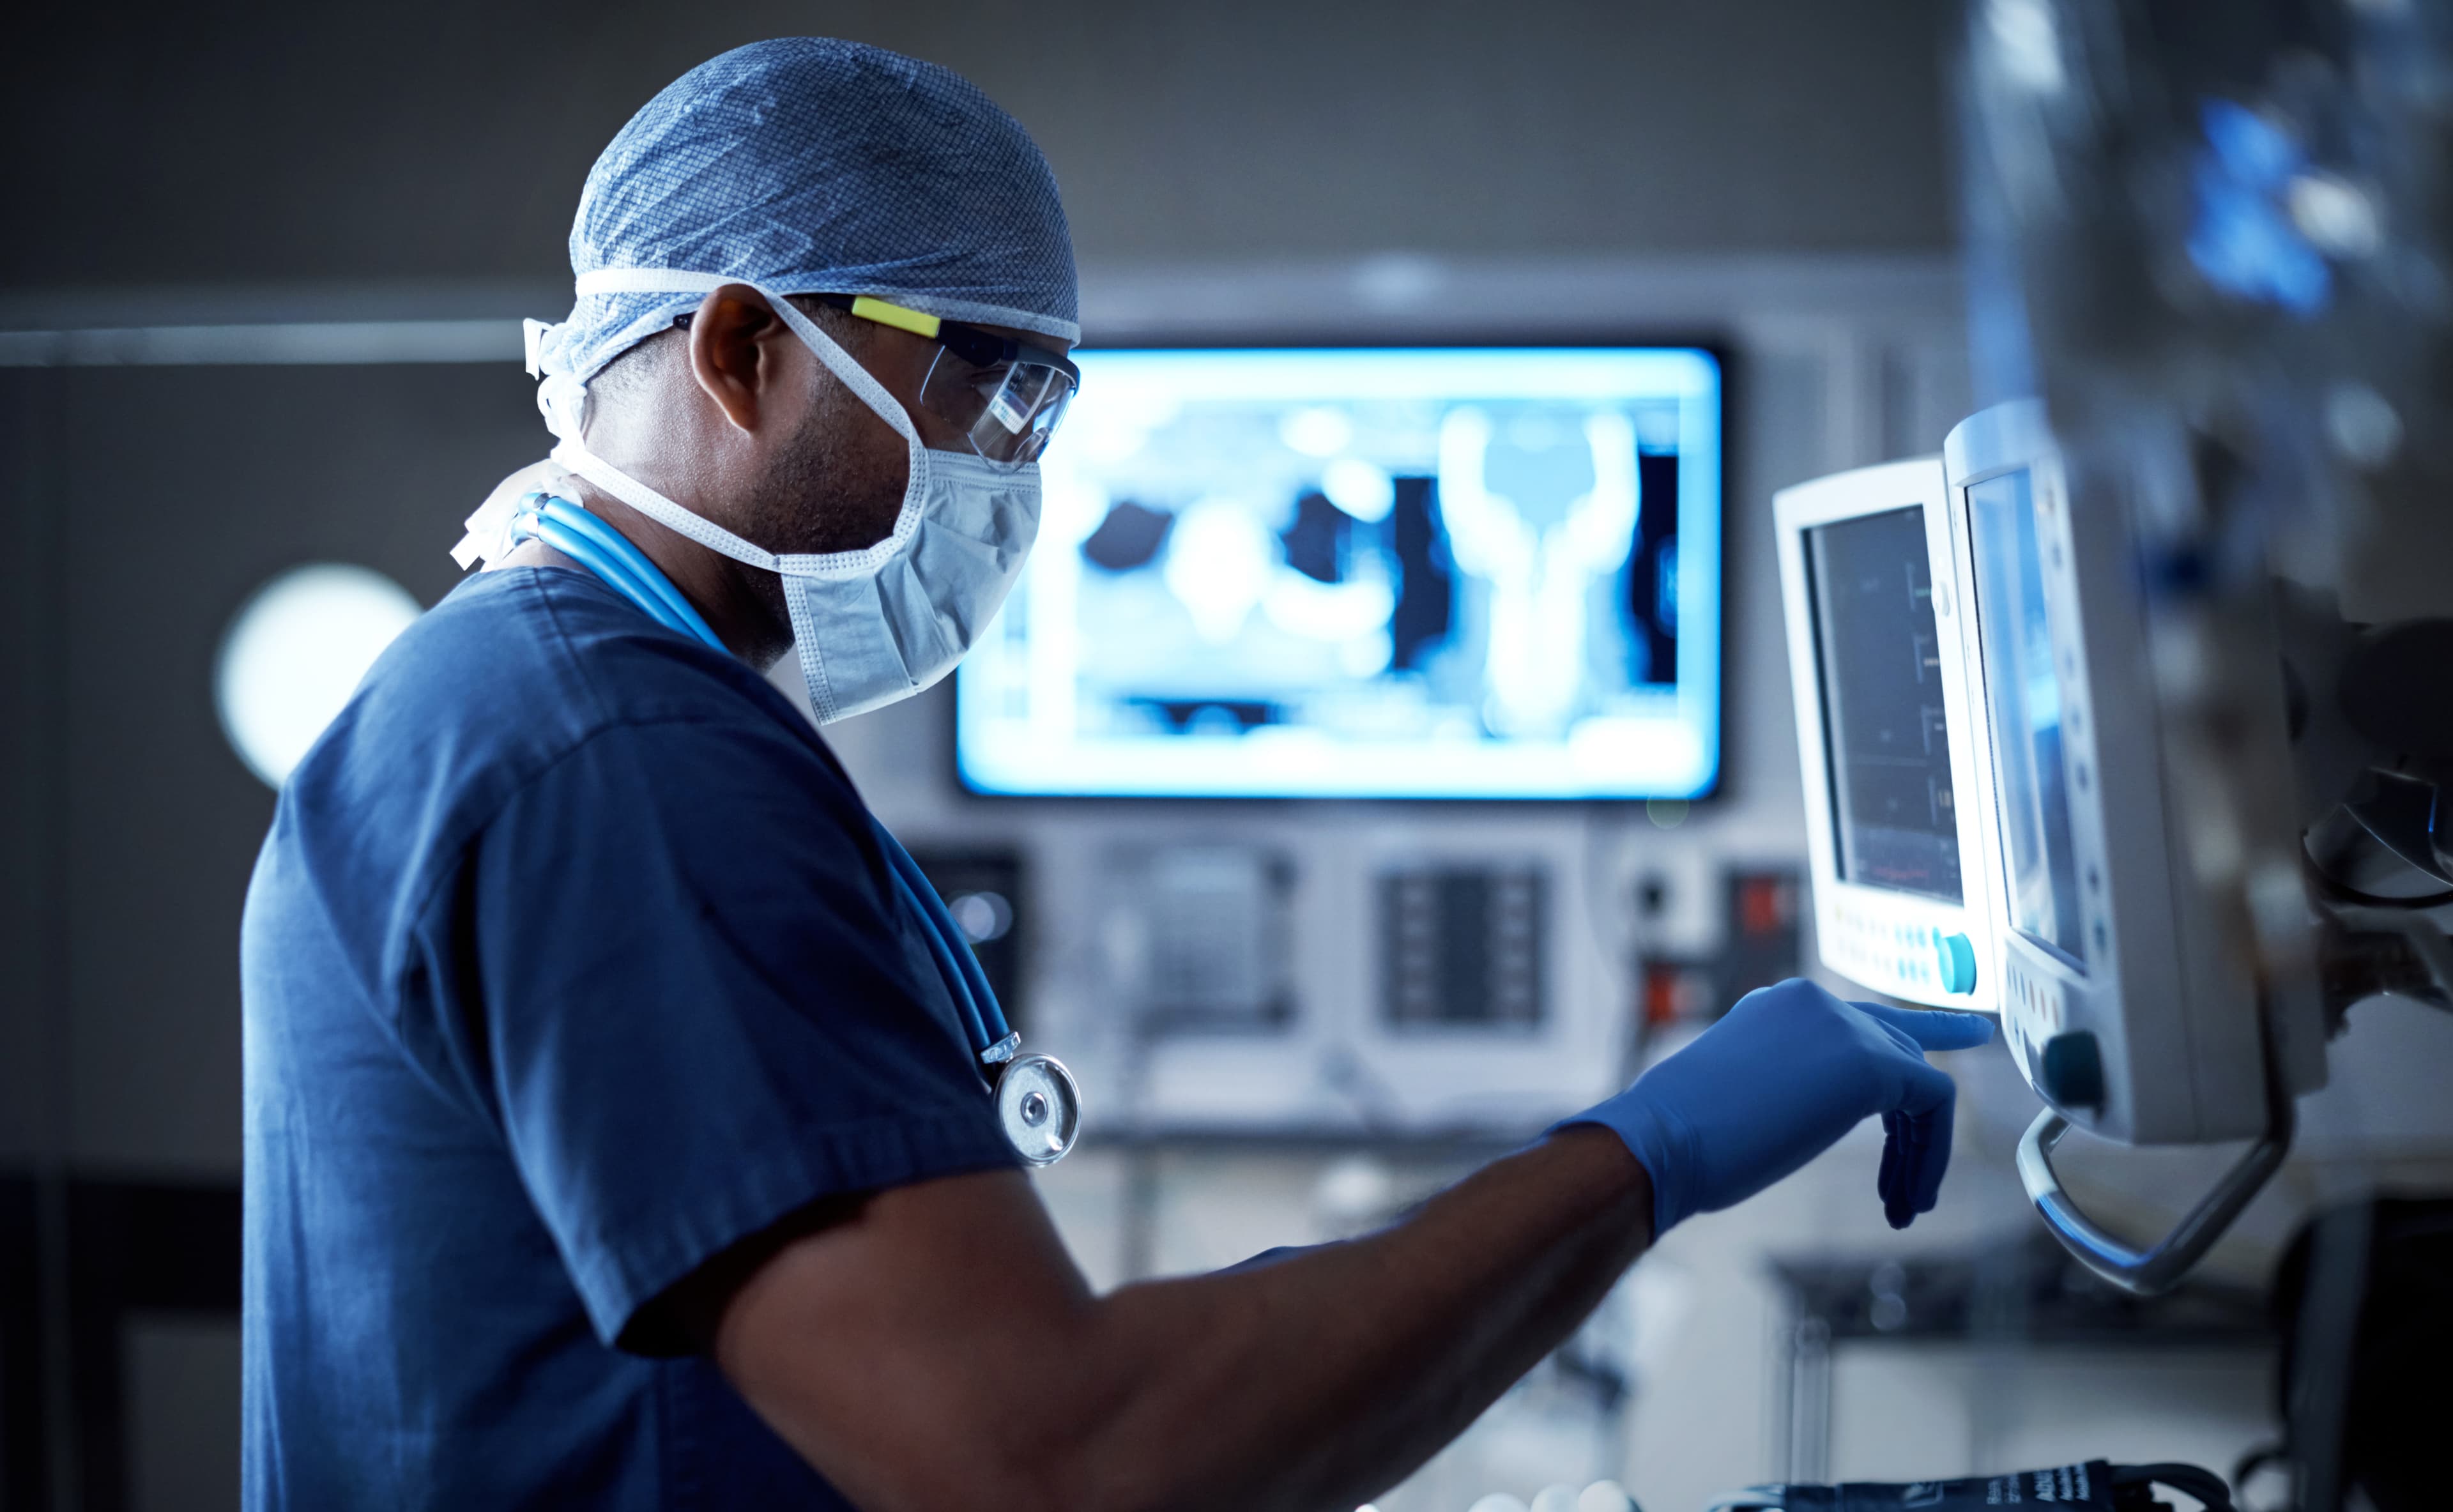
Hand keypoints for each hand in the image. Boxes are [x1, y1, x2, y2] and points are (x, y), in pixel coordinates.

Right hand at [1560, 978, 1993, 1235]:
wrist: (1663, 1139)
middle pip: (1899, 1048)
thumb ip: (1789, 1085)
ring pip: (1919, 1081)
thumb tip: (1810, 1111)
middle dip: (1916, 1124)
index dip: (1909, 1044)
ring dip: (1919, 1152)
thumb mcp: (1746, 1095)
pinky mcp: (1871, 1062)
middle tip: (1916, 1187)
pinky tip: (1911, 1199)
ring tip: (1906, 1208)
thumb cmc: (1684, 1139)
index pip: (1859, 1022)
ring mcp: (1844, 1027)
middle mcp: (1816, 1003)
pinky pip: (1933, 1101)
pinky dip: (1931, 1154)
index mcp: (1780, 1006)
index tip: (1963, 1036)